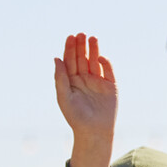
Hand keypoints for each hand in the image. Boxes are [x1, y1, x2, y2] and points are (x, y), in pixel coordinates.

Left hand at [52, 33, 117, 166]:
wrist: (93, 132)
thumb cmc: (75, 117)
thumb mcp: (64, 97)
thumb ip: (60, 78)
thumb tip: (56, 58)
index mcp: (71, 81)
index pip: (69, 61)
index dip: (69, 49)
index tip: (70, 37)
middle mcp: (84, 79)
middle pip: (82, 58)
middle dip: (81, 46)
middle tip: (81, 34)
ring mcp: (97, 82)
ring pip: (94, 61)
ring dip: (94, 50)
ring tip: (92, 38)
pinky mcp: (110, 86)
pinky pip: (108, 71)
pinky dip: (105, 63)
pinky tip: (100, 57)